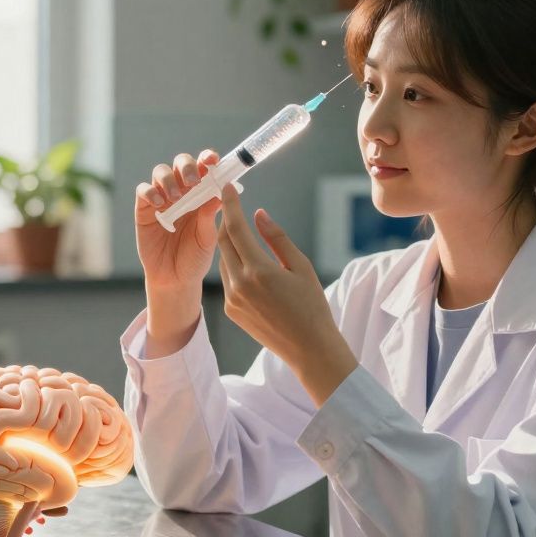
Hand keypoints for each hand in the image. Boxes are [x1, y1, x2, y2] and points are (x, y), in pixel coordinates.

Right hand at [135, 149, 223, 291]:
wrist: (175, 279)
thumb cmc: (195, 257)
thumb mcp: (207, 237)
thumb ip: (210, 216)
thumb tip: (219, 192)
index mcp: (202, 194)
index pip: (205, 168)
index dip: (208, 159)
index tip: (212, 160)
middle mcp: (182, 191)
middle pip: (181, 164)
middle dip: (187, 166)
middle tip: (193, 180)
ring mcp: (162, 198)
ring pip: (161, 172)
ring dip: (169, 179)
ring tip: (176, 197)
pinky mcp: (145, 209)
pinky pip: (143, 191)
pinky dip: (150, 191)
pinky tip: (160, 204)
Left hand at [216, 185, 357, 404]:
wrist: (308, 348)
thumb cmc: (312, 305)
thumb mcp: (301, 267)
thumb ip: (277, 238)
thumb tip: (259, 214)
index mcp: (259, 270)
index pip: (236, 228)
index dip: (230, 204)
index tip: (227, 187)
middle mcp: (240, 284)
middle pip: (223, 242)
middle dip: (226, 221)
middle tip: (232, 206)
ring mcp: (232, 300)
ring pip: (224, 261)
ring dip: (230, 245)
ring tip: (243, 234)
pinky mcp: (231, 311)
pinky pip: (227, 280)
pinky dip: (234, 266)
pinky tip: (248, 264)